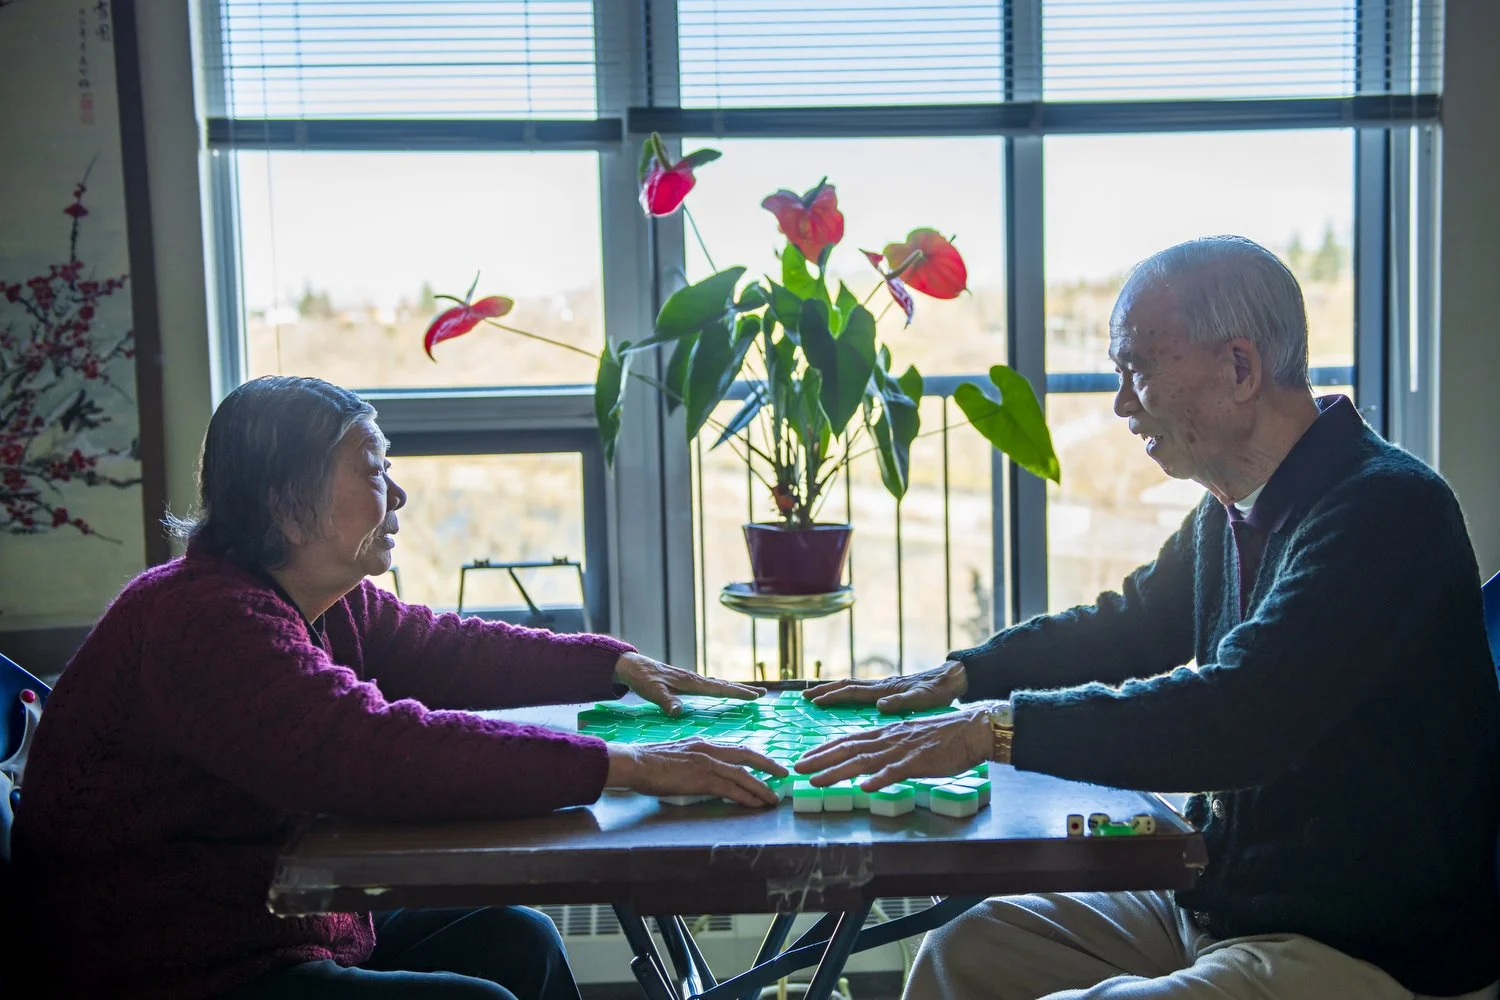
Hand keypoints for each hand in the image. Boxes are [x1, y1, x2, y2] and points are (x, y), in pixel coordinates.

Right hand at [605, 739, 788, 807]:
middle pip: (746, 754)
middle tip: (782, 774)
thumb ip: (692, 761)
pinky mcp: (702, 778)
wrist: (635, 762)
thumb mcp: (677, 755)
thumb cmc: (648, 762)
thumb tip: (699, 772)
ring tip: (773, 798)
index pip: (734, 748)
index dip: (753, 756)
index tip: (765, 763)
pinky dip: (747, 796)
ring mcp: (706, 763)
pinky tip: (756, 804)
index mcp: (702, 743)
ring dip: (761, 787)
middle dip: (767, 764)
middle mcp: (708, 749)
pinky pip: (731, 789)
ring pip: (743, 774)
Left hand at [613, 652, 764, 716]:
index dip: (738, 692)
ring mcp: (692, 680)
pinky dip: (723, 688)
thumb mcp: (653, 692)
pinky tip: (724, 691)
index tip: (755, 695)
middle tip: (763, 693)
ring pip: (719, 684)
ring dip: (735, 688)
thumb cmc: (643, 679)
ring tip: (751, 692)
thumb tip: (679, 712)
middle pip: (724, 685)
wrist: (634, 667)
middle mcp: (695, 679)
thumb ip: (666, 701)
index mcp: (691, 682)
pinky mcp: (687, 682)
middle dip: (744, 689)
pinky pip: (711, 685)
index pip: (719, 689)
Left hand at [793, 706, 992, 792]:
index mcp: (886, 733)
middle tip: (797, 769)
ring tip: (816, 782)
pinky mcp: (919, 762)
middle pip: (848, 748)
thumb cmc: (942, 737)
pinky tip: (864, 789)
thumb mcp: (909, 738)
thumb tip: (870, 762)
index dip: (824, 748)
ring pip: (864, 761)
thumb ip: (888, 747)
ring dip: (837, 772)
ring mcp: (902, 750)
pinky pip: (896, 772)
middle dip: (820, 759)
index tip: (805, 757)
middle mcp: (889, 738)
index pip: (848, 739)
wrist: (971, 730)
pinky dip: (879, 780)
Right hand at [802, 660, 967, 712]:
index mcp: (885, 689)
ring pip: (852, 686)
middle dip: (825, 690)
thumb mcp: (923, 699)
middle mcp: (881, 686)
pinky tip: (845, 698)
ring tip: (816, 695)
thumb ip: (902, 702)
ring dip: (833, 690)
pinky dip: (847, 693)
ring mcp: (885, 687)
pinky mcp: (890, 690)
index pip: (852, 692)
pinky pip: (861, 691)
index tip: (813, 700)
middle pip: (847, 686)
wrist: (953, 678)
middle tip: (804, 696)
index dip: (832, 696)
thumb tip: (879, 705)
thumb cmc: (939, 691)